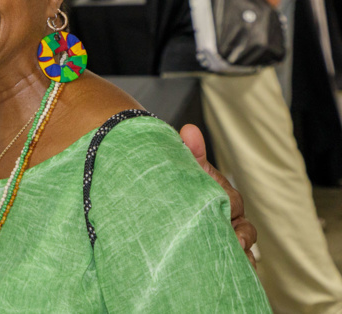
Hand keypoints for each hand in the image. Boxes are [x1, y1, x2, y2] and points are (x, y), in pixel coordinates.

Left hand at [179, 124, 256, 266]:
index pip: (232, 201)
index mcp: (222, 196)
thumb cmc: (179, 185)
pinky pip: (236, 265)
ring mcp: (224, 237)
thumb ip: (190, 152)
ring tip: (237, 262)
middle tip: (234, 241)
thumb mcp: (186, 170)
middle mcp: (228, 218)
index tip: (228, 214)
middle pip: (243, 229)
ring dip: (240, 256)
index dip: (230, 206)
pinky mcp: (219, 255)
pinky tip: (236, 275)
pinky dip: (238, 269)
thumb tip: (189, 130)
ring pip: (242, 250)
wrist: (162, 200)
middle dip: (240, 236)